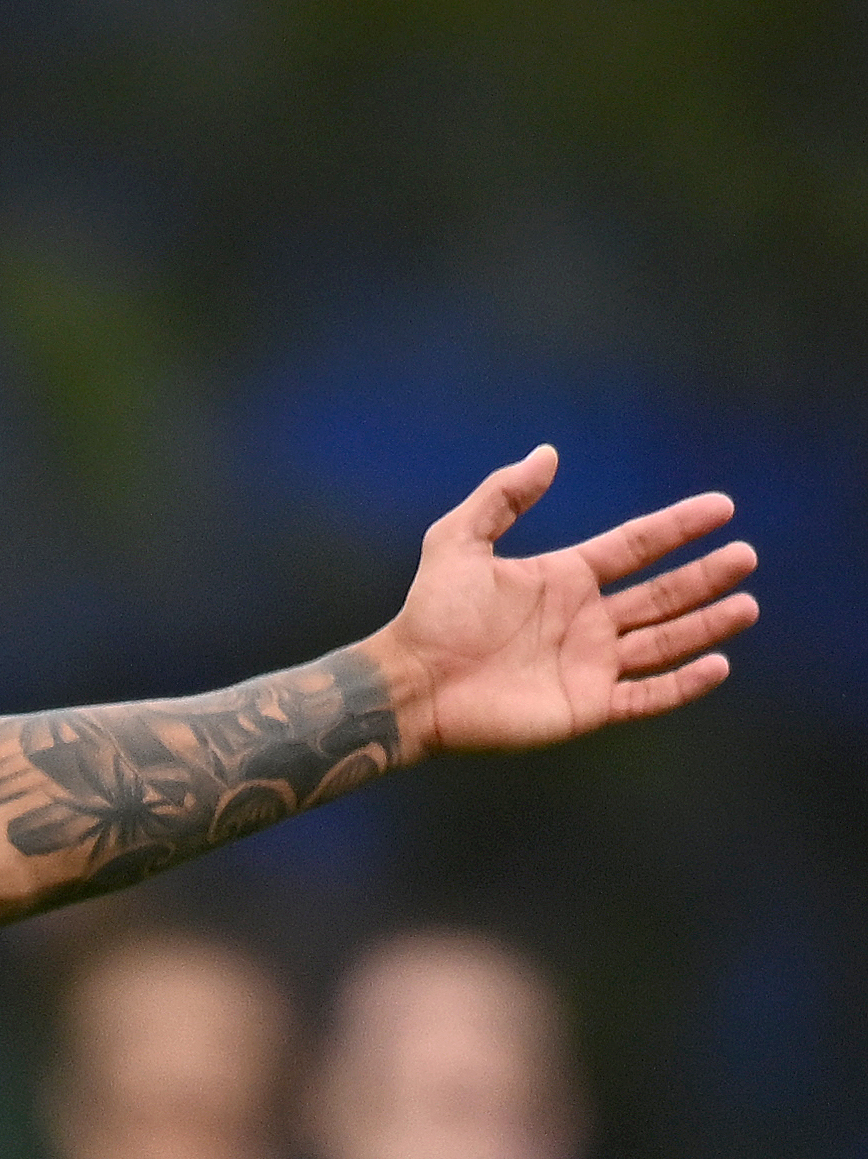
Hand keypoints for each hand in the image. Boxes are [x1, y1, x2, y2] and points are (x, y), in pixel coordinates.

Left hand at [378, 446, 758, 754]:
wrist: (411, 682)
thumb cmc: (429, 613)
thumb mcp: (457, 541)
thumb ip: (502, 497)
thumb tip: (547, 453)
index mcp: (563, 578)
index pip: (634, 547)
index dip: (677, 527)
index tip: (722, 507)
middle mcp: (584, 619)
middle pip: (660, 594)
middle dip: (703, 576)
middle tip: (746, 556)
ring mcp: (589, 664)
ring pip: (664, 642)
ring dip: (706, 625)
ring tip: (747, 605)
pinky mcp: (586, 706)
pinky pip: (646, 695)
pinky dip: (682, 684)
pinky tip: (718, 665)